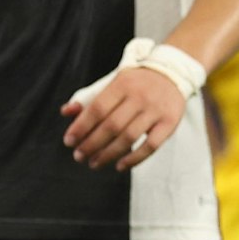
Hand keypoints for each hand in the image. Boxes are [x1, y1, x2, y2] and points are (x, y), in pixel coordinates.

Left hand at [61, 66, 187, 170]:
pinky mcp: (170, 122)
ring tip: (94, 163)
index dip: (81, 127)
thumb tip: (66, 112)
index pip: (97, 108)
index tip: (69, 141)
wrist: (173, 73)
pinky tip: (120, 166)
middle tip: (79, 156)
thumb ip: (89, 98)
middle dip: (91, 144)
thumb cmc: (136, 83)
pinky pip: (151, 145)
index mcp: (122, 84)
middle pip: (111, 126)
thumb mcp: (113, 84)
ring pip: (129, 137)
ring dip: (108, 154)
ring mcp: (156, 110)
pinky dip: (134, 159)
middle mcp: (140, 96)